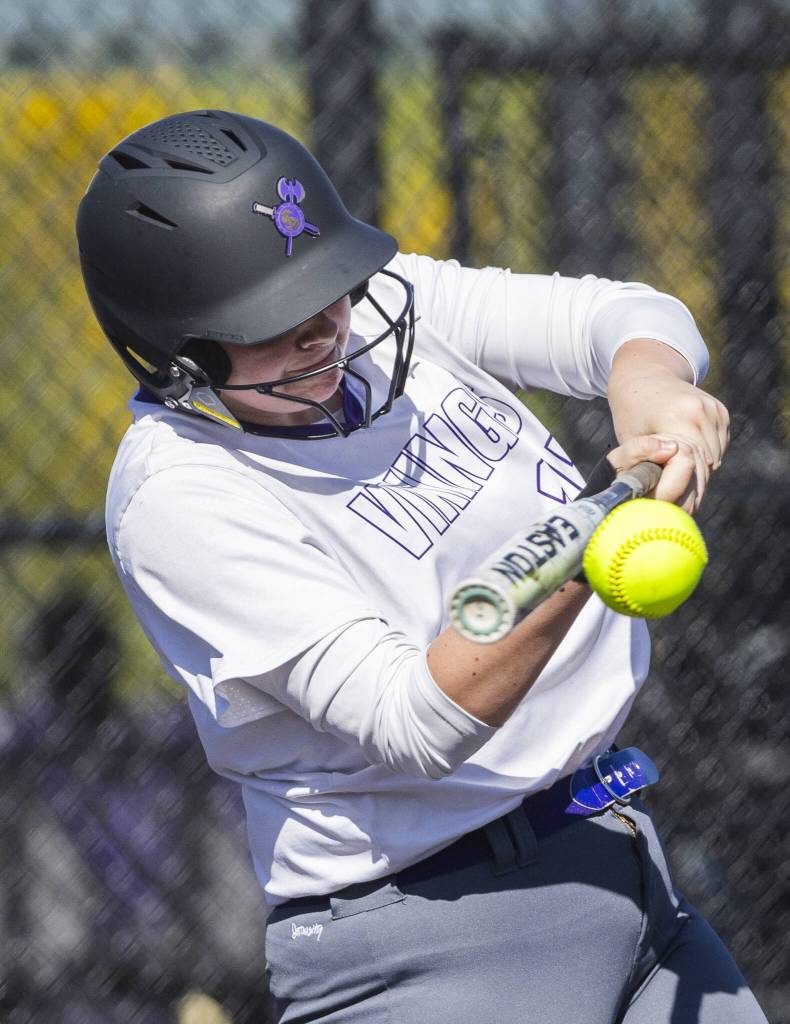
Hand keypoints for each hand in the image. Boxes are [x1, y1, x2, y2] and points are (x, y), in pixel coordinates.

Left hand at [607, 341, 730, 512]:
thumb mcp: (629, 438)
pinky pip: (717, 449)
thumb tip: (656, 499)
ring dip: (696, 477)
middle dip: (687, 491)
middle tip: (670, 510)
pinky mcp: (722, 413)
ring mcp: (716, 411)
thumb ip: (642, 466)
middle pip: (704, 467)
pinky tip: (683, 459)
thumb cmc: (630, 410)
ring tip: (673, 483)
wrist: (645, 374)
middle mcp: (703, 412)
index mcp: (679, 417)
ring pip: (713, 461)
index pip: (688, 466)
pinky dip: (703, 461)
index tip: (661, 507)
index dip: (675, 490)